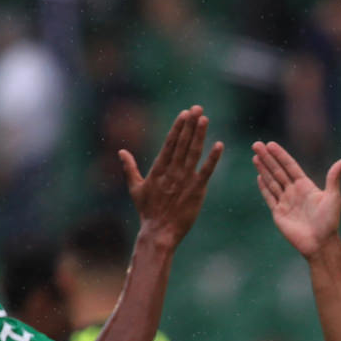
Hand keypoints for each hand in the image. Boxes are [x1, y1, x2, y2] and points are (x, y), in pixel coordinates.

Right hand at [125, 106, 224, 246]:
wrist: (159, 233)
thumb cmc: (147, 212)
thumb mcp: (135, 188)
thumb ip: (130, 168)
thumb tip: (121, 151)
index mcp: (158, 170)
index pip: (170, 143)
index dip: (178, 127)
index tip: (185, 113)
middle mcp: (172, 172)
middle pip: (183, 143)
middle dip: (190, 125)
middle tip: (198, 108)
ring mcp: (185, 181)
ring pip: (193, 153)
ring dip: (200, 135)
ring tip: (205, 119)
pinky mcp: (197, 191)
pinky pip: (206, 171)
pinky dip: (213, 158)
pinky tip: (219, 145)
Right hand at [253, 141, 340, 257]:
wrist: (320, 244)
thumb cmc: (329, 222)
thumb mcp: (333, 197)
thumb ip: (334, 178)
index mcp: (306, 186)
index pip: (290, 166)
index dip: (280, 155)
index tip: (270, 144)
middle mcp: (294, 192)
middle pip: (278, 171)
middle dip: (267, 158)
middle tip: (256, 145)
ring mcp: (286, 202)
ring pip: (272, 182)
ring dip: (263, 169)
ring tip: (255, 157)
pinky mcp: (279, 214)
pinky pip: (270, 197)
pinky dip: (264, 187)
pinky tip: (259, 177)